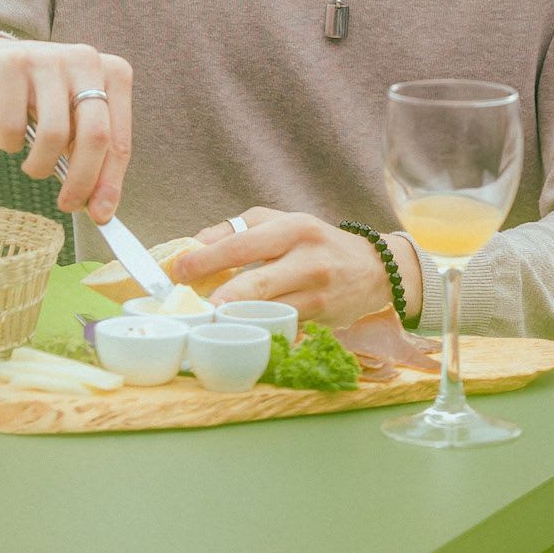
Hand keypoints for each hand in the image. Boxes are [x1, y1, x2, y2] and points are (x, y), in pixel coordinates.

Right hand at [0, 34, 133, 223]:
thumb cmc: (44, 99)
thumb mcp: (76, 120)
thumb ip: (92, 156)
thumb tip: (100, 208)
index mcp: (114, 73)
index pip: (119, 139)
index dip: (111, 182)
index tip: (100, 213)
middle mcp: (86, 60)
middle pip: (95, 136)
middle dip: (81, 181)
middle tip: (67, 204)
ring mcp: (49, 59)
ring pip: (53, 134)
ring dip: (40, 165)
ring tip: (34, 165)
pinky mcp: (13, 64)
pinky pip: (14, 126)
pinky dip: (11, 144)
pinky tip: (11, 137)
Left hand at [175, 207, 404, 326]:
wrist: (373, 268)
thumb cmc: (316, 242)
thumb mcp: (283, 223)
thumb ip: (241, 229)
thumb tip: (196, 242)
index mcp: (292, 227)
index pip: (243, 243)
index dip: (208, 257)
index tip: (180, 269)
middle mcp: (307, 258)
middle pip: (256, 282)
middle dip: (221, 297)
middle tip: (192, 305)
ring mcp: (316, 291)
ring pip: (269, 310)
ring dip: (236, 318)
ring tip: (209, 320)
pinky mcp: (322, 317)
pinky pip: (283, 324)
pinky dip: (259, 327)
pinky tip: (240, 329)